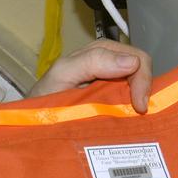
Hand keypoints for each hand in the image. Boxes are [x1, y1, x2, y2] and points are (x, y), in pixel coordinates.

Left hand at [29, 40, 152, 112]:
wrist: (32, 123)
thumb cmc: (43, 98)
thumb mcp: (63, 74)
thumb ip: (92, 62)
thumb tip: (132, 61)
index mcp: (99, 54)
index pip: (135, 57)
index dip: (141, 79)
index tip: (138, 106)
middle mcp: (109, 66)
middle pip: (141, 69)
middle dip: (145, 88)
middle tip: (139, 113)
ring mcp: (112, 84)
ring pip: (140, 86)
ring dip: (142, 99)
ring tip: (137, 118)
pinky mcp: (112, 103)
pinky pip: (133, 101)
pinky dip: (136, 110)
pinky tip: (133, 121)